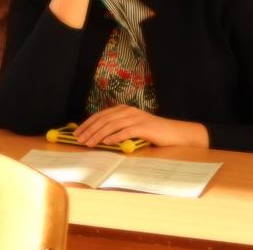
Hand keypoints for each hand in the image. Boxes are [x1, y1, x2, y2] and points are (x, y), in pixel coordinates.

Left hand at [74, 104, 208, 147]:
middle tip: (79, 140)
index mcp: (123, 109)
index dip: (87, 124)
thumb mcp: (132, 127)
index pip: (100, 115)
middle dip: (89, 130)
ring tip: (89, 143)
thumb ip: (117, 128)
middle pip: (103, 120)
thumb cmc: (152, 133)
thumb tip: (98, 136)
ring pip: (112, 125)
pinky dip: (115, 137)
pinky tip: (106, 143)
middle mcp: (128, 111)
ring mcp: (136, 118)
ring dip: (98, 135)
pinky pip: (126, 131)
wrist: (175, 133)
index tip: (77, 133)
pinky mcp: (144, 127)